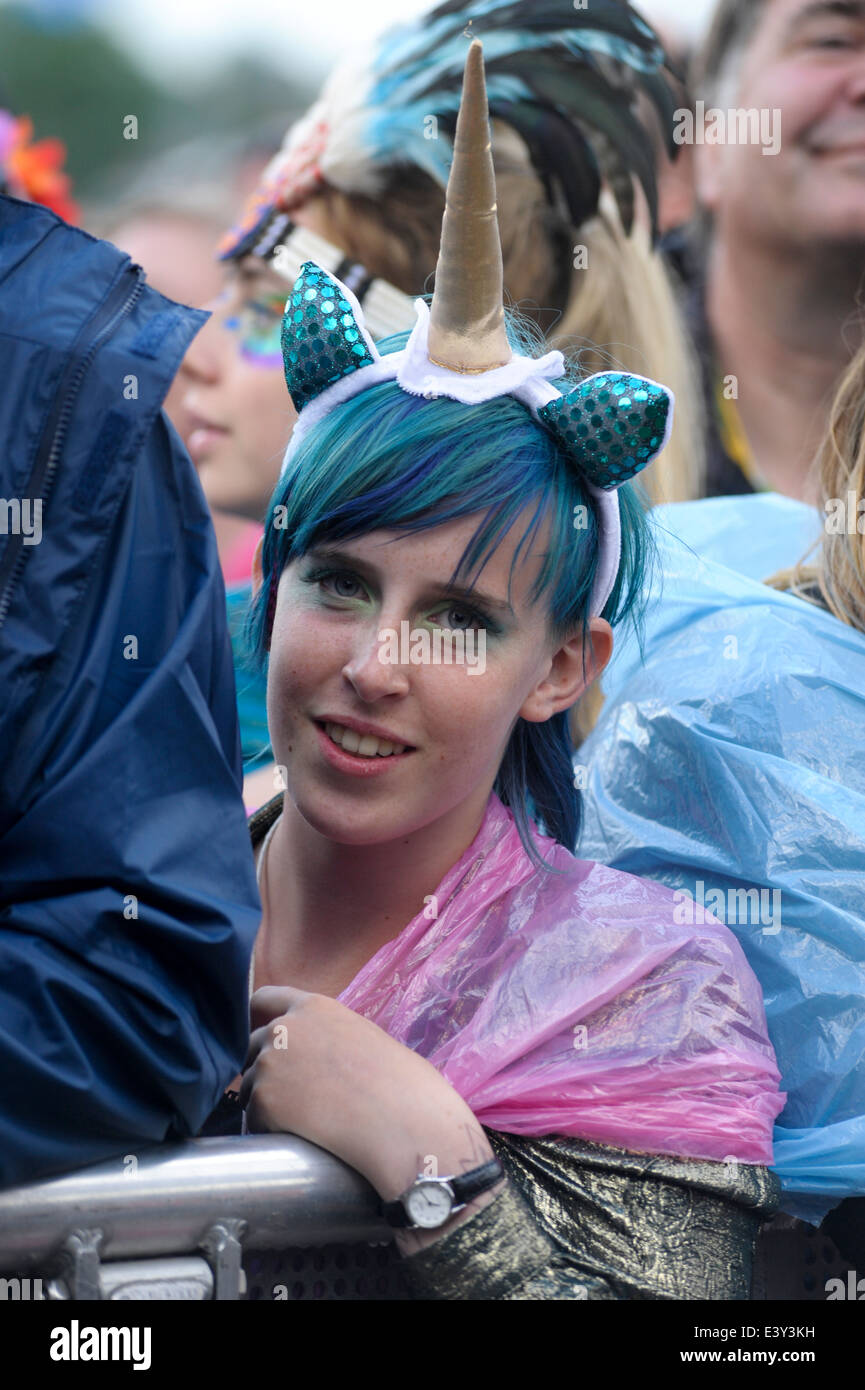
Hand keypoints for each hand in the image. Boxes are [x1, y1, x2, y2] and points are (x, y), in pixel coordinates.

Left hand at [240, 986, 501, 1248]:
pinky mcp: (264, 1102)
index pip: (264, 999)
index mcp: (313, 1007)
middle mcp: (284, 1029)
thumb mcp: (366, 1039)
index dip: (260, 1020)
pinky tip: (298, 1141)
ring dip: (266, 1104)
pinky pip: (253, 1121)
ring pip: (250, 1087)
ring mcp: (270, 1065)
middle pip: (251, 1047)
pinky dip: (268, 1132)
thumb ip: (332, 1037)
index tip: (265, 1040)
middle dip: (265, 1069)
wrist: (406, 1127)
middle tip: (293, 1098)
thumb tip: (321, 1058)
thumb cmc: (404, 1087)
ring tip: (303, 1125)